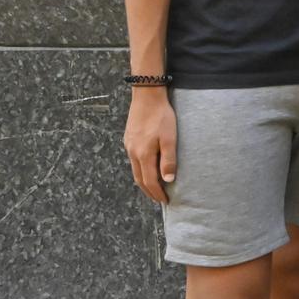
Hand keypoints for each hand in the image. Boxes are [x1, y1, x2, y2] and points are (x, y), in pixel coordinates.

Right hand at [124, 88, 176, 204]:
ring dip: (144, 182)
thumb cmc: (162, 117)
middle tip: (159, 199)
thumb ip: (168, 160)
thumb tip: (168, 180)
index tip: (165, 201)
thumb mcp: (170, 138)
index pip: (149, 181)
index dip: (157, 193)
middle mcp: (133, 153)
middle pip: (139, 179)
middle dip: (149, 191)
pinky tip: (147, 169)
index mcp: (143, 155)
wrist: (147, 97)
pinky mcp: (128, 139)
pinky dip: (140, 170)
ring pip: (135, 170)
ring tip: (154, 188)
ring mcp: (129, 146)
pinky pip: (133, 161)